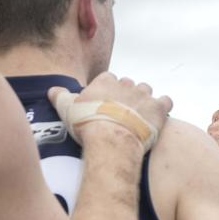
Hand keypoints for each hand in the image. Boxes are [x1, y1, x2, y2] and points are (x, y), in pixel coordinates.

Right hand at [48, 72, 172, 149]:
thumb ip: (60, 96)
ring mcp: (144, 95)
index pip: (109, 79)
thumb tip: (52, 90)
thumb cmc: (88, 125)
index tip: (105, 104)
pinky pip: (166, 101)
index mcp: (105, 81)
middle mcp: (127, 84)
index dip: (108, 92)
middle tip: (121, 113)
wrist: (112, 139)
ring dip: (144, 100)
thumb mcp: (67, 109)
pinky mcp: (159, 107)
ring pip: (147, 90)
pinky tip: (157, 117)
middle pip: (129, 84)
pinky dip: (163, 107)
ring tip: (139, 115)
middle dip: (126, 95)